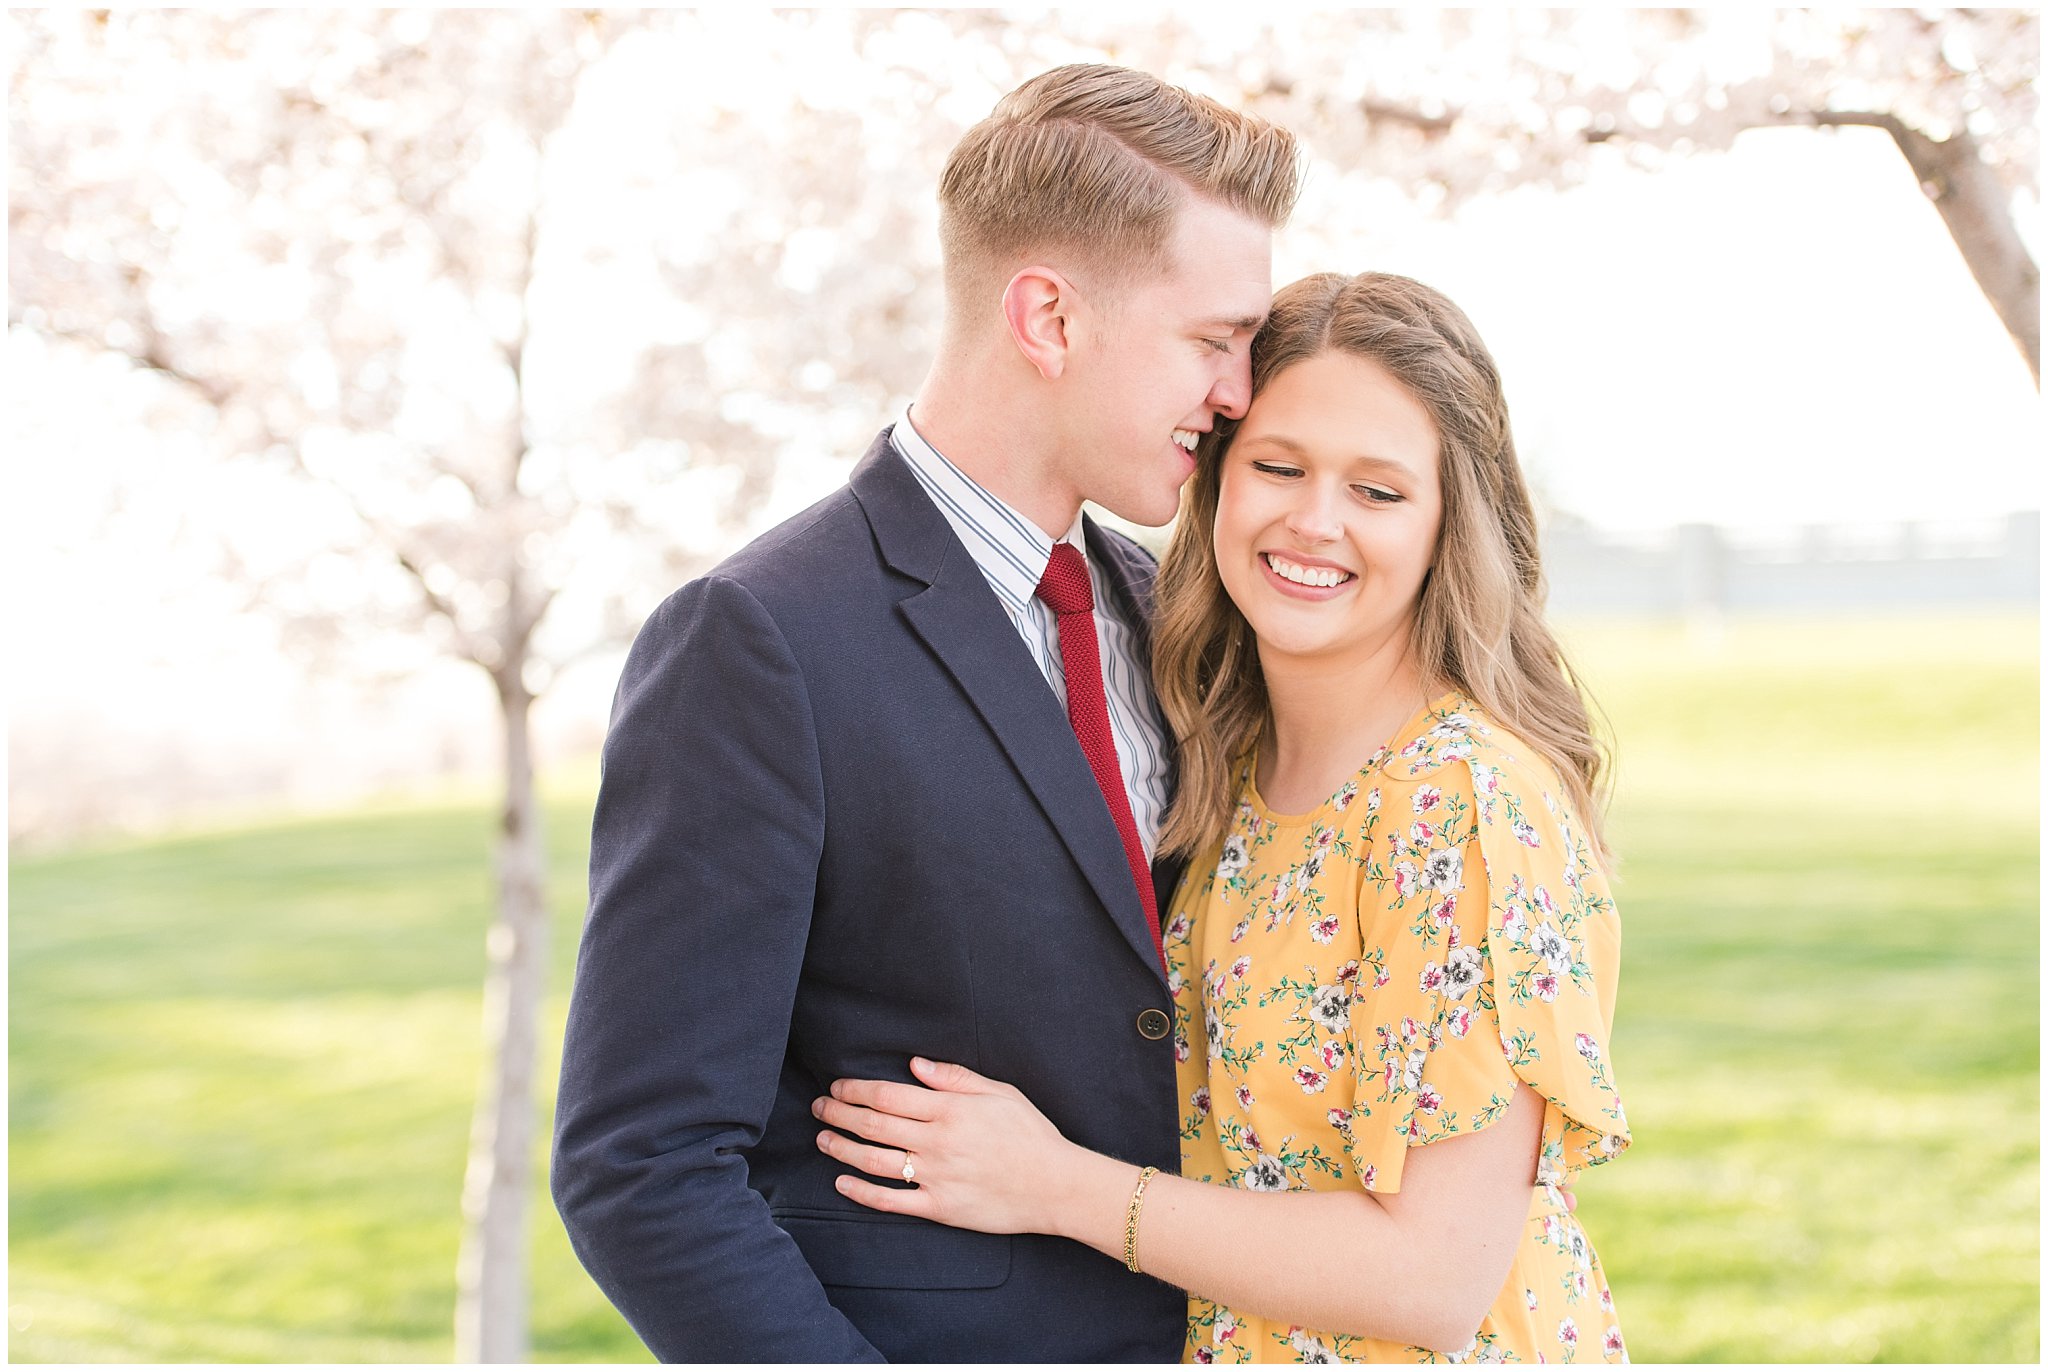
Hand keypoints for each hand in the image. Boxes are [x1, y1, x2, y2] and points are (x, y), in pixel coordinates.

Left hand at [813, 1057, 1083, 1236]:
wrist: (1055, 1185)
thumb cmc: (1030, 1134)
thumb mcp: (999, 1092)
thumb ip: (955, 1077)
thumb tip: (915, 1064)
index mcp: (950, 1109)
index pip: (888, 1095)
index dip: (856, 1090)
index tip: (838, 1087)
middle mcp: (937, 1142)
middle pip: (874, 1125)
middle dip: (840, 1114)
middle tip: (819, 1107)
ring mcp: (935, 1176)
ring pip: (874, 1161)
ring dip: (842, 1148)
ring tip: (822, 1139)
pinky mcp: (939, 1207)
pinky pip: (891, 1201)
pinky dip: (861, 1192)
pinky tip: (842, 1182)